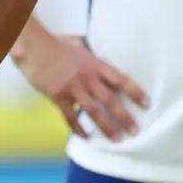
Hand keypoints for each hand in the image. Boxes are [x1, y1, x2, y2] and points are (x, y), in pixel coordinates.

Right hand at [17, 33, 148, 140]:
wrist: (35, 48)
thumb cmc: (56, 43)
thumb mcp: (79, 45)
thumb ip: (90, 54)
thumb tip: (95, 55)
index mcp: (95, 64)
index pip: (121, 80)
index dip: (135, 92)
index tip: (147, 103)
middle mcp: (88, 77)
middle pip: (110, 100)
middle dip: (124, 116)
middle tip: (135, 130)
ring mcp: (73, 88)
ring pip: (94, 111)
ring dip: (107, 127)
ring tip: (117, 139)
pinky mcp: (59, 96)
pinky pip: (71, 117)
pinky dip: (79, 128)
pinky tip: (86, 136)